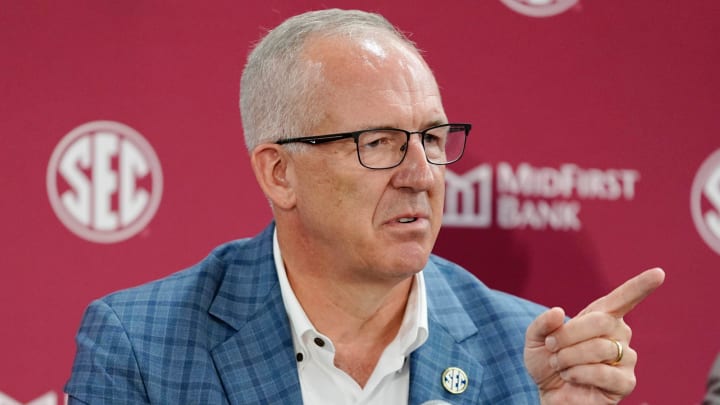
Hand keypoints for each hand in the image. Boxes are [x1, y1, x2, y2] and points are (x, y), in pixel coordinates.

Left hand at [524, 268, 664, 403]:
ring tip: (561, 366)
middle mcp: (618, 334)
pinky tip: (572, 378)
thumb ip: (543, 323)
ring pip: (600, 348)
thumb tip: (559, 312)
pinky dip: (579, 374)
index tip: (659, 273)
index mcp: (600, 318)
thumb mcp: (536, 339)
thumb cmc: (548, 364)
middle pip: (601, 321)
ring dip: (569, 358)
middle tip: (553, 347)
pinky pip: (604, 373)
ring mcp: (625, 358)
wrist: (549, 395)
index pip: (623, 299)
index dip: (640, 286)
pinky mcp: (626, 382)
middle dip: (569, 335)